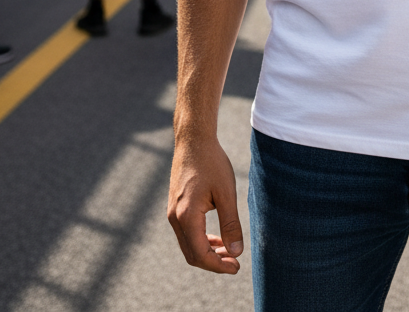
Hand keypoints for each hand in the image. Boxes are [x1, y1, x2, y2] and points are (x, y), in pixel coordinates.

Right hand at [168, 135, 243, 273]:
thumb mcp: (226, 193)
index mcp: (186, 216)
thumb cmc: (212, 162)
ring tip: (229, 252)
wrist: (193, 141)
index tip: (236, 267)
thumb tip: (236, 251)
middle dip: (214, 262)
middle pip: (192, 254)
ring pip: (188, 245)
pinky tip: (217, 239)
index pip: (201, 254)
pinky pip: (186, 233)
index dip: (219, 265)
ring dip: (208, 252)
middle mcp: (174, 218)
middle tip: (235, 263)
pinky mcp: (174, 207)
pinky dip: (201, 240)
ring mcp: (172, 213)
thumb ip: (231, 223)